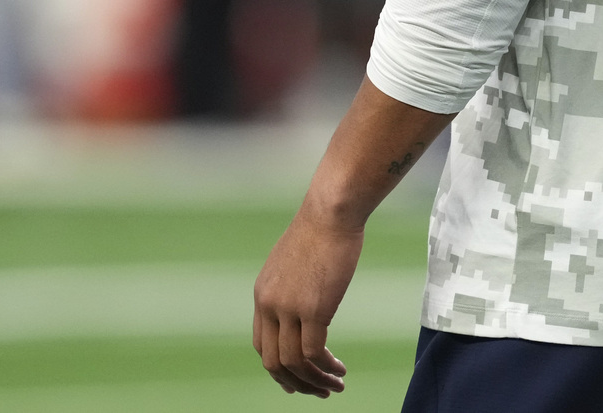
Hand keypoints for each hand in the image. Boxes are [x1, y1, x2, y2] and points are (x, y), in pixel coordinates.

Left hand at [253, 209, 362, 396]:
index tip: (296, 378)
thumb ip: (291, 286)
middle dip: (295, 383)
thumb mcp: (293, 261)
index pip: (261, 344)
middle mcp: (269, 304)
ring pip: (294, 363)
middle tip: (317, 391)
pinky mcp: (313, 309)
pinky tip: (340, 369)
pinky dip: (326, 367)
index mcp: (263, 294)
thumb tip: (303, 303)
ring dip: (314, 381)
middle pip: (272, 361)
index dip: (277, 367)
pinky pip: (314, 353)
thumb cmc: (320, 230)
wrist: (331, 212)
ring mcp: (289, 308)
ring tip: (335, 386)